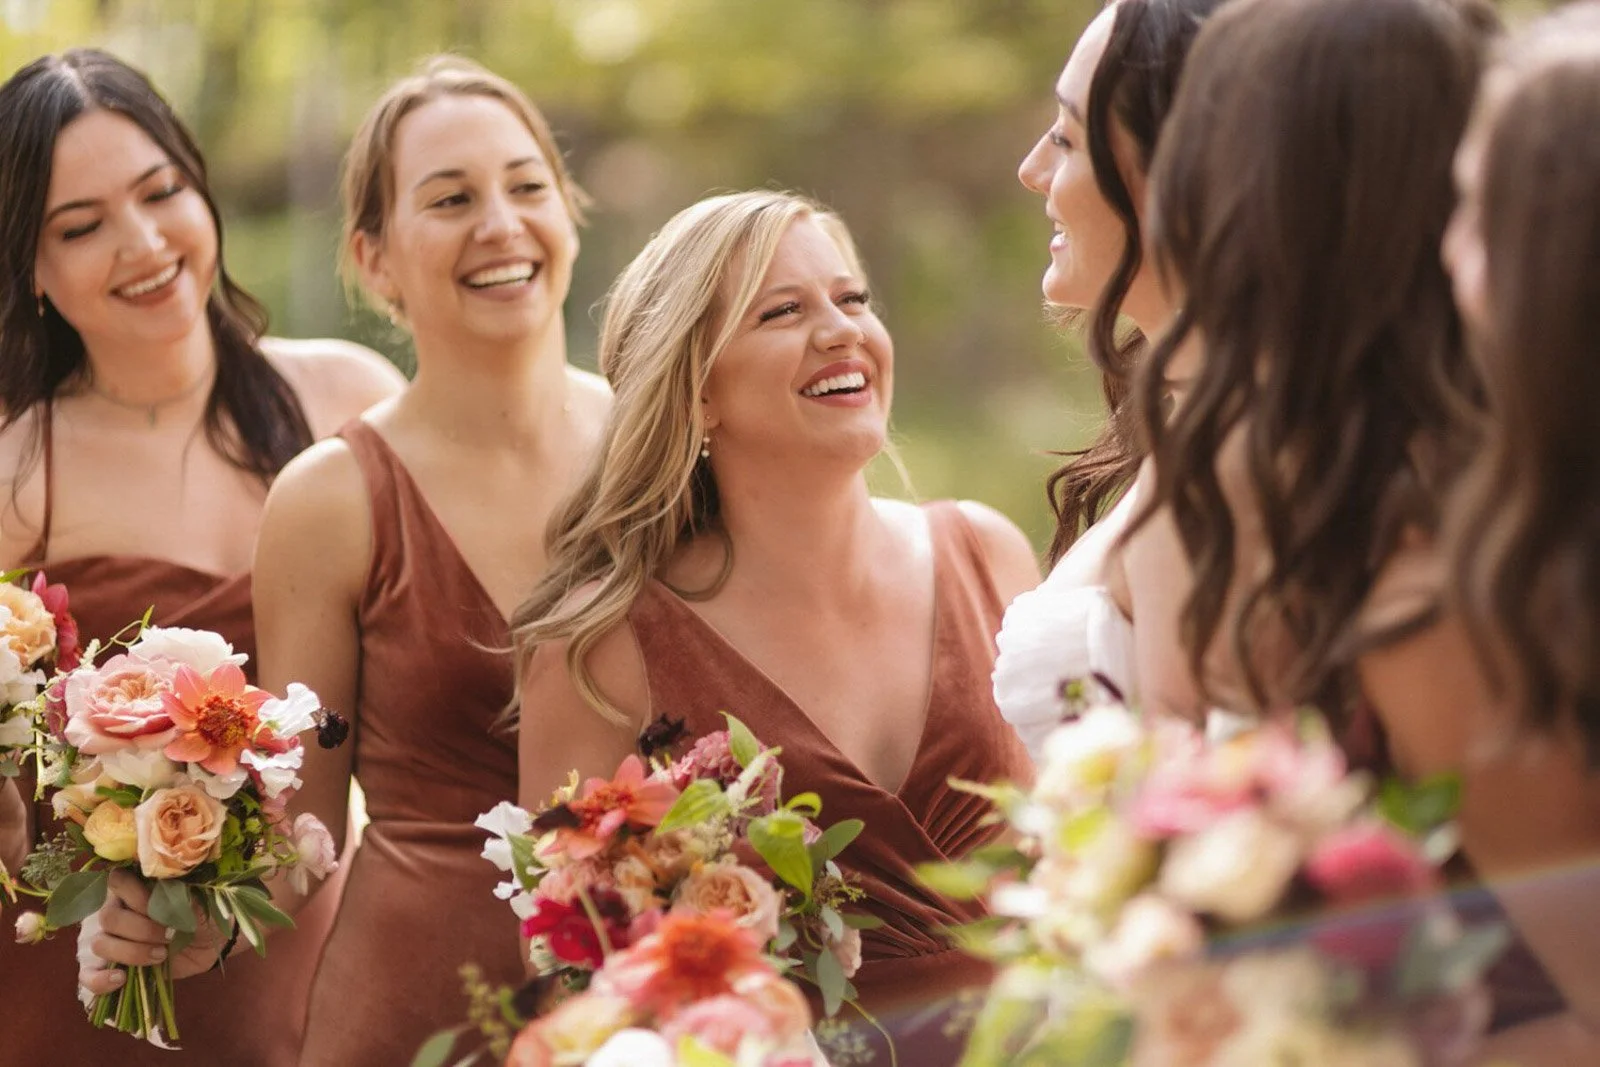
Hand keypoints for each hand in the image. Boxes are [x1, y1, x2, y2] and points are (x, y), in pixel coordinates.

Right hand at [77, 870, 229, 994]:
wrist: (211, 942)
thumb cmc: (201, 914)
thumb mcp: (194, 899)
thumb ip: (173, 892)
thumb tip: (159, 886)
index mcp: (134, 888)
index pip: (116, 882)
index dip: (138, 898)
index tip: (163, 909)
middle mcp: (118, 911)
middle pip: (108, 918)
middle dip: (141, 930)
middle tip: (169, 936)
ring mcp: (113, 940)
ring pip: (100, 944)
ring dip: (132, 952)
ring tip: (161, 955)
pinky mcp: (113, 967)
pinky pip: (88, 976)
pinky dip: (99, 980)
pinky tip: (121, 980)